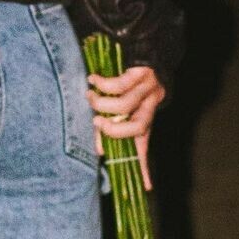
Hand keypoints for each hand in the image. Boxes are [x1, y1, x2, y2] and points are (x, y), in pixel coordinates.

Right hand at [86, 65, 164, 190]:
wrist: (145, 50)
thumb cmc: (127, 81)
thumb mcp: (121, 104)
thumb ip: (111, 125)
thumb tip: (100, 149)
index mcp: (144, 119)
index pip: (143, 147)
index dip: (143, 167)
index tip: (145, 188)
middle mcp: (149, 108)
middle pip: (135, 128)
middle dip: (113, 130)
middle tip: (96, 123)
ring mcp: (147, 90)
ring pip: (124, 106)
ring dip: (102, 103)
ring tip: (90, 96)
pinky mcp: (141, 73)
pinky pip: (119, 83)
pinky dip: (102, 82)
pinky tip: (93, 79)